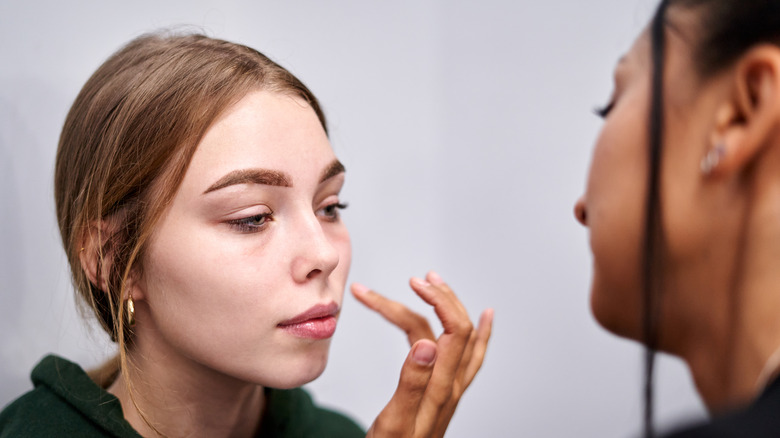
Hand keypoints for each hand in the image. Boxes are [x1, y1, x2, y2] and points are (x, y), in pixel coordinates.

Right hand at [351, 271, 492, 437]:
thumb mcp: (394, 422)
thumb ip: (412, 383)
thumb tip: (427, 343)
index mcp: (441, 387)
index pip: (453, 328)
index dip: (436, 300)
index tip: (411, 285)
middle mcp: (452, 384)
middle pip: (456, 327)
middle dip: (437, 297)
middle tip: (415, 280)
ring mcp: (452, 388)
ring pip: (460, 336)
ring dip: (449, 306)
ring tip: (433, 284)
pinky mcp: (446, 393)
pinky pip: (470, 355)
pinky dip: (477, 332)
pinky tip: (483, 318)